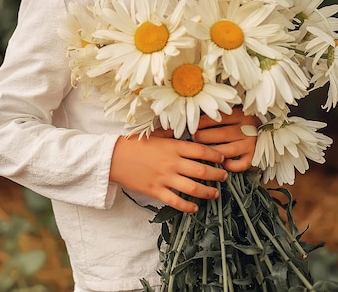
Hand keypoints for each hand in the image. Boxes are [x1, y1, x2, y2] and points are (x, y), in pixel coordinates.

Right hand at [109, 134, 227, 212]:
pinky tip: (195, 208)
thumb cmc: (134, 143)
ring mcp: (164, 178)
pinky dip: (188, 207)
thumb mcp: (154, 133)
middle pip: (202, 170)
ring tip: (215, 193)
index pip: (201, 150)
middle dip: (217, 175)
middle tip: (224, 176)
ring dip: (207, 192)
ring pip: (193, 188)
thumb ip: (171, 132)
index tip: (222, 158)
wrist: (113, 157)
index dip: (215, 155)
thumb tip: (185, 129)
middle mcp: (172, 162)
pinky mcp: (156, 191)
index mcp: (172, 146)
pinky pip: (176, 202)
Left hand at [192, 107, 257, 171]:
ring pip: (229, 150)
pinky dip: (230, 166)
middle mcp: (248, 129)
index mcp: (241, 115)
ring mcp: (252, 144)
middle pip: (222, 134)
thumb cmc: (242, 122)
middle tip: (194, 138)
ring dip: (213, 152)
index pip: (219, 118)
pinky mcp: (254, 157)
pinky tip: (221, 163)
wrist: (267, 131)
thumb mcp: (233, 113)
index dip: (203, 122)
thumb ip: (219, 115)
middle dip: (204, 137)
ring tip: (202, 152)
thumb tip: (195, 117)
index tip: (192, 126)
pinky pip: (241, 165)